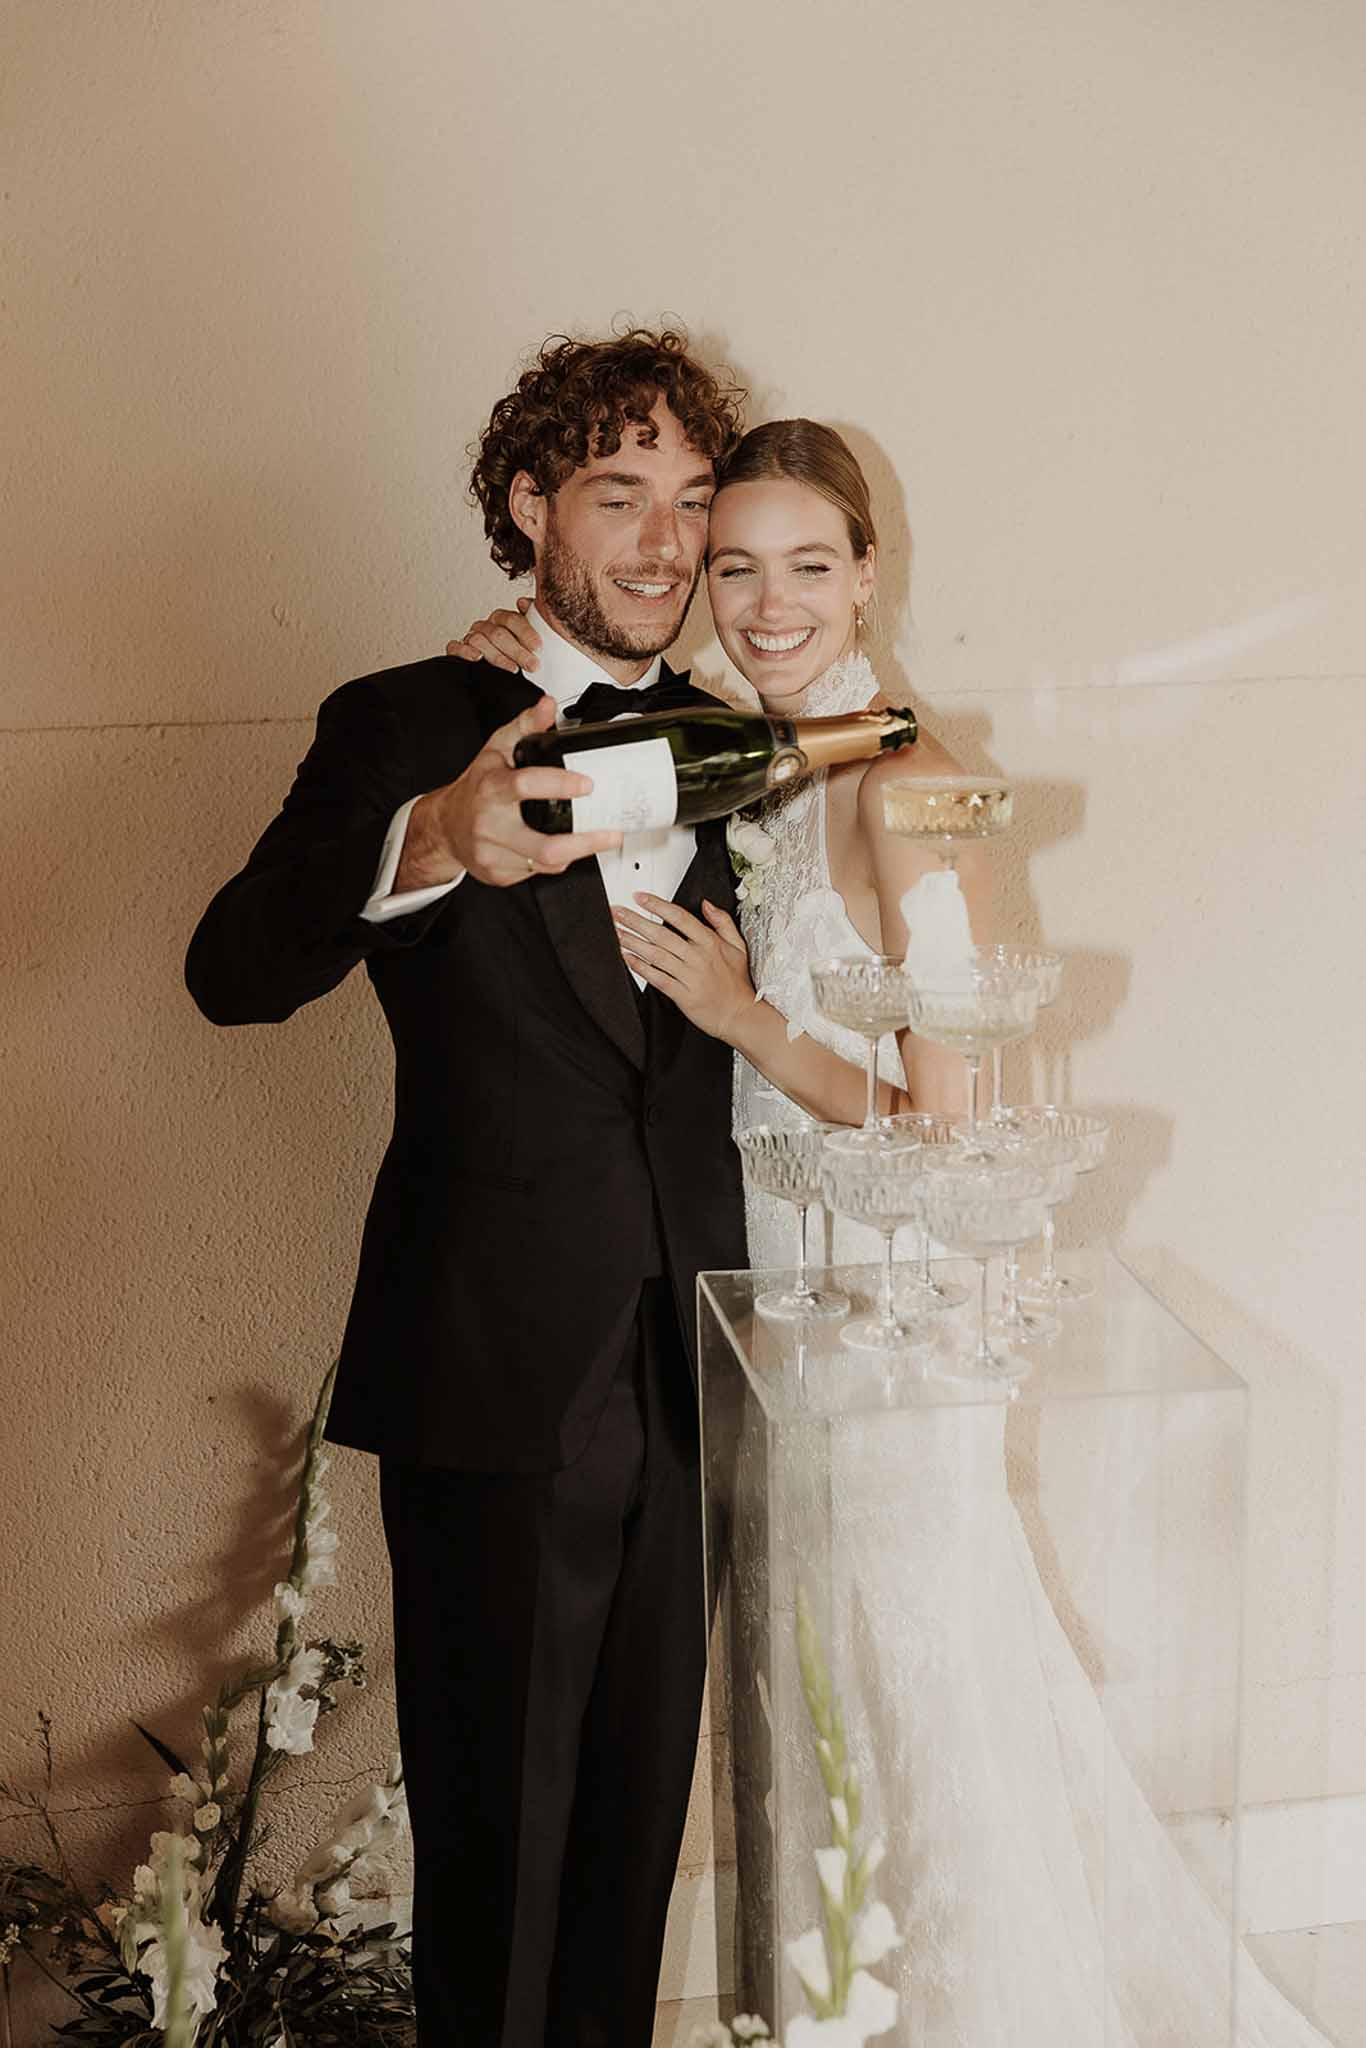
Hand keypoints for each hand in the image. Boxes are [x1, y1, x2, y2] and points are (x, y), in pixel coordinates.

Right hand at [401, 695, 621, 888]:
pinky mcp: (498, 874)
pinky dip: (555, 861)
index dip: (560, 785)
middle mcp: (490, 824)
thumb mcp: (496, 749)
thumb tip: (548, 706)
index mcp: (490, 789)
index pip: (525, 786)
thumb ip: (525, 726)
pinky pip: (538, 872)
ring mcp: (494, 854)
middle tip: (611, 833)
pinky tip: (560, 847)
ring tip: (595, 839)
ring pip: (546, 863)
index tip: (587, 785)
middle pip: (544, 846)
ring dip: (577, 852)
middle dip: (585, 843)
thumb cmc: (475, 788)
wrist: (444, 826)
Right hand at [446, 595, 542, 672]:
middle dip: (517, 651)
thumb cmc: (518, 653)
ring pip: (479, 641)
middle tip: (532, 664)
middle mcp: (486, 626)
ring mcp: (470, 637)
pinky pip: (455, 647)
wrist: (505, 672)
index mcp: (502, 619)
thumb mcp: (531, 639)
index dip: (525, 633)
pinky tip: (478, 658)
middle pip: (498, 633)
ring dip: (498, 656)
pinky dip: (465, 651)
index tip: (538, 647)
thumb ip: (533, 618)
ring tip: (514, 668)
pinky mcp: (457, 650)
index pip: (512, 620)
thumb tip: (524, 602)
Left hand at [613, 893, 753, 1040]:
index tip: (640, 898)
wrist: (739, 1015)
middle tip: (618, 913)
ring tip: (617, 933)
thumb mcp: (738, 946)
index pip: (679, 917)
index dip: (657, 905)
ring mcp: (689, 976)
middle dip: (636, 921)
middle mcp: (698, 957)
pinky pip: (657, 978)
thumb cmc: (736, 983)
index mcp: (710, 943)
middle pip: (661, 934)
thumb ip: (722, 921)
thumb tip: (707, 904)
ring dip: (633, 942)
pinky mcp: (682, 995)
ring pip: (656, 955)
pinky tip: (628, 959)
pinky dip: (641, 968)